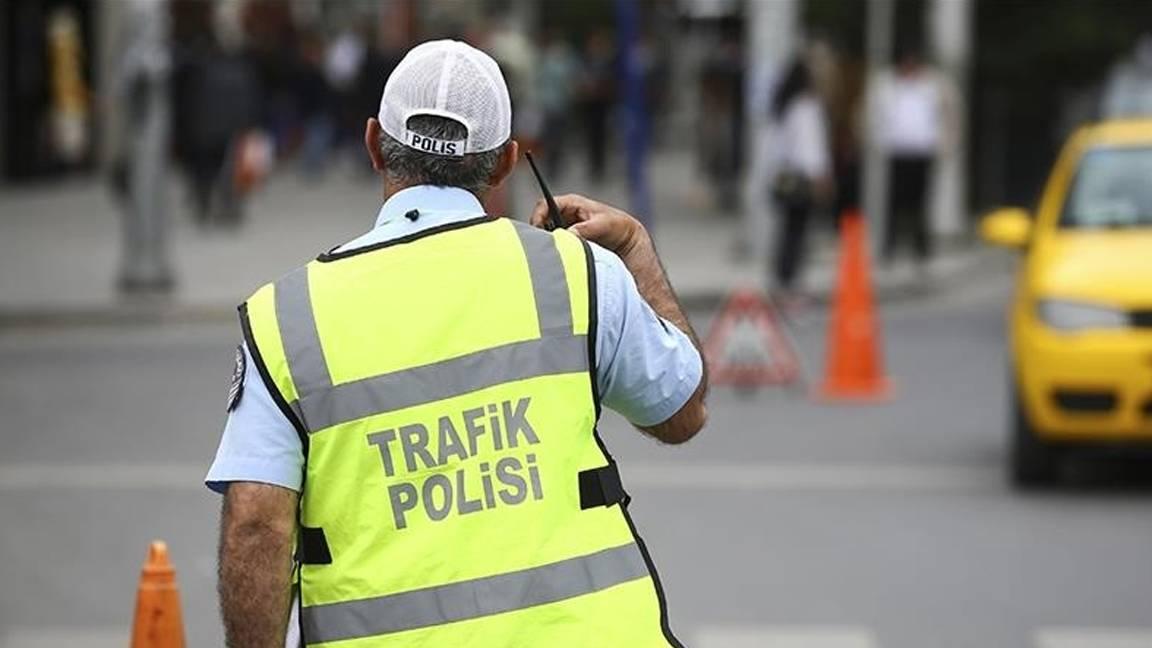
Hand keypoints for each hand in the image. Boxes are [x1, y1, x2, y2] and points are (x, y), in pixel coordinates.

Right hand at [529, 194, 646, 254]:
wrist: (626, 238)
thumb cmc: (616, 225)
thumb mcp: (602, 224)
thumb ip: (584, 229)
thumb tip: (567, 235)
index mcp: (570, 203)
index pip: (544, 204)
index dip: (537, 216)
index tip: (538, 232)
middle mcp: (564, 214)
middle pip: (541, 221)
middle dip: (541, 233)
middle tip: (547, 245)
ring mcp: (565, 227)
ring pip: (547, 234)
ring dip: (549, 242)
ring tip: (557, 251)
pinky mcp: (568, 240)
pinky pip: (555, 244)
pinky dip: (556, 249)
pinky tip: (562, 256)